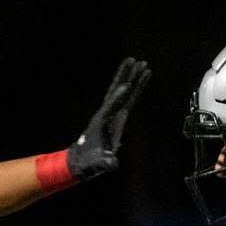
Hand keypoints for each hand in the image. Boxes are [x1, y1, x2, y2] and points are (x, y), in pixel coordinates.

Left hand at [67, 57, 151, 180]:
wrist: (82, 160)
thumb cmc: (89, 161)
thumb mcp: (96, 164)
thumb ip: (103, 163)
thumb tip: (111, 164)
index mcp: (101, 122)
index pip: (111, 107)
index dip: (118, 98)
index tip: (127, 86)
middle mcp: (106, 113)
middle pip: (116, 91)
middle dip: (124, 76)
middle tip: (134, 60)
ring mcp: (112, 113)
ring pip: (123, 91)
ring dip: (132, 77)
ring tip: (143, 63)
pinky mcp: (118, 115)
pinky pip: (128, 98)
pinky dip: (136, 88)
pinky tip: (143, 78)